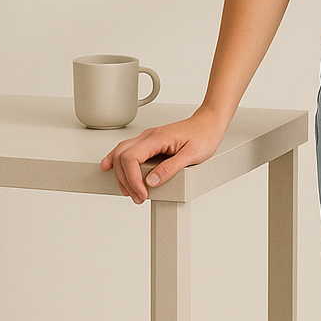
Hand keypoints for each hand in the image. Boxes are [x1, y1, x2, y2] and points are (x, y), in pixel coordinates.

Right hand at [99, 108, 227, 203]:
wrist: (209, 124)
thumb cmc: (204, 136)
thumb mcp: (192, 155)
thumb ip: (171, 168)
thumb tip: (152, 182)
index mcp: (158, 138)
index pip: (131, 157)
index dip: (132, 179)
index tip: (142, 193)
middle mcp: (148, 136)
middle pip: (122, 156)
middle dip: (126, 180)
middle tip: (138, 197)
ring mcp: (147, 138)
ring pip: (121, 153)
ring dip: (121, 175)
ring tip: (130, 192)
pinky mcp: (149, 143)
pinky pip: (127, 151)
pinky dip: (117, 161)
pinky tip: (111, 168)